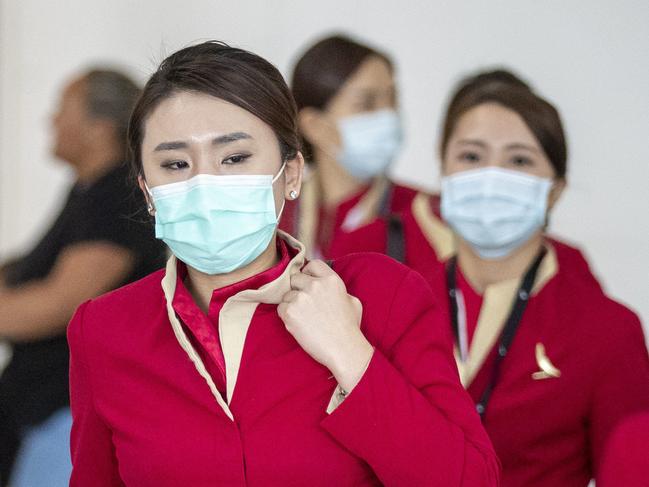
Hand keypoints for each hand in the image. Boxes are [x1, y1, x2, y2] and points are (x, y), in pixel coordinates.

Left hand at [278, 260, 373, 391]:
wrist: (343, 349)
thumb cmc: (349, 328)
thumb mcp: (352, 300)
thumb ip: (338, 289)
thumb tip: (327, 287)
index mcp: (331, 280)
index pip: (312, 264)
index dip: (308, 273)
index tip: (308, 283)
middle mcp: (315, 285)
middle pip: (295, 278)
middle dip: (298, 289)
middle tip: (305, 305)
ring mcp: (301, 298)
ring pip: (287, 295)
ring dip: (292, 305)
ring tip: (305, 319)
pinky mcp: (290, 312)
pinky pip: (281, 308)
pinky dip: (287, 316)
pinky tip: (300, 325)